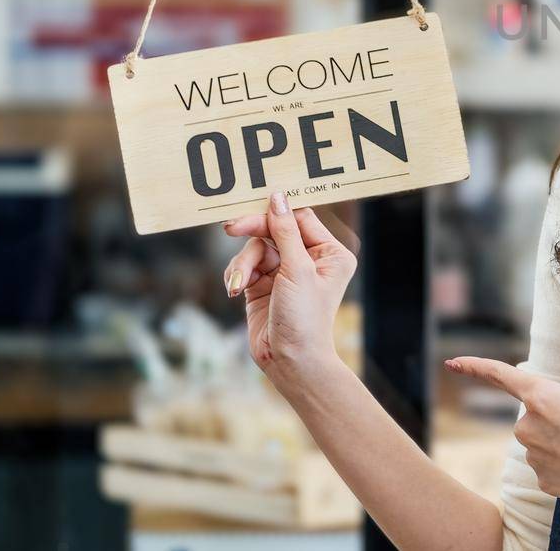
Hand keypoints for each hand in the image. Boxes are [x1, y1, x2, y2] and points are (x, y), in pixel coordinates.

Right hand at [221, 192, 359, 390]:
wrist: (290, 362)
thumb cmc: (304, 318)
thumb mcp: (296, 270)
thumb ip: (285, 232)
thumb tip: (278, 198)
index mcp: (330, 253)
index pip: (300, 219)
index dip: (276, 214)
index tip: (252, 209)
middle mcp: (309, 260)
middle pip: (275, 230)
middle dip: (253, 232)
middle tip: (229, 227)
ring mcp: (285, 272)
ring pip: (256, 249)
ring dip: (243, 264)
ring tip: (238, 284)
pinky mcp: (263, 286)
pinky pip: (245, 266)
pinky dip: (237, 275)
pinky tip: (235, 290)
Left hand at [447, 356, 559, 520]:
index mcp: (542, 398)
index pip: (501, 376)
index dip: (474, 366)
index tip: (452, 362)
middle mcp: (529, 428)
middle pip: (536, 411)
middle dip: (557, 411)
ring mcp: (534, 457)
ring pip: (543, 437)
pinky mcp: (543, 481)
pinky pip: (550, 461)